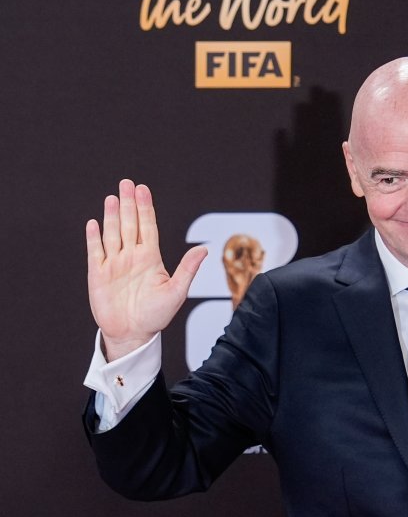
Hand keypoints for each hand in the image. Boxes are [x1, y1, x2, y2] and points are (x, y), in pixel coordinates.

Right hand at [85, 180, 207, 360]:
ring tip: (113, 197)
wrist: (133, 334)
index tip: (143, 189)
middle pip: (129, 224)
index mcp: (151, 258)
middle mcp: (132, 256)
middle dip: (128, 203)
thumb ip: (187, 269)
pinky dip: (94, 238)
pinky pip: (95, 252)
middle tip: (127, 183)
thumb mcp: (176, 292)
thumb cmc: (157, 315)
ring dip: (111, 215)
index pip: (148, 226)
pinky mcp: (98, 275)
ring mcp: (114, 264)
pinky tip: (94, 223)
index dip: (145, 208)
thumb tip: (203, 249)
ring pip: (112, 233)